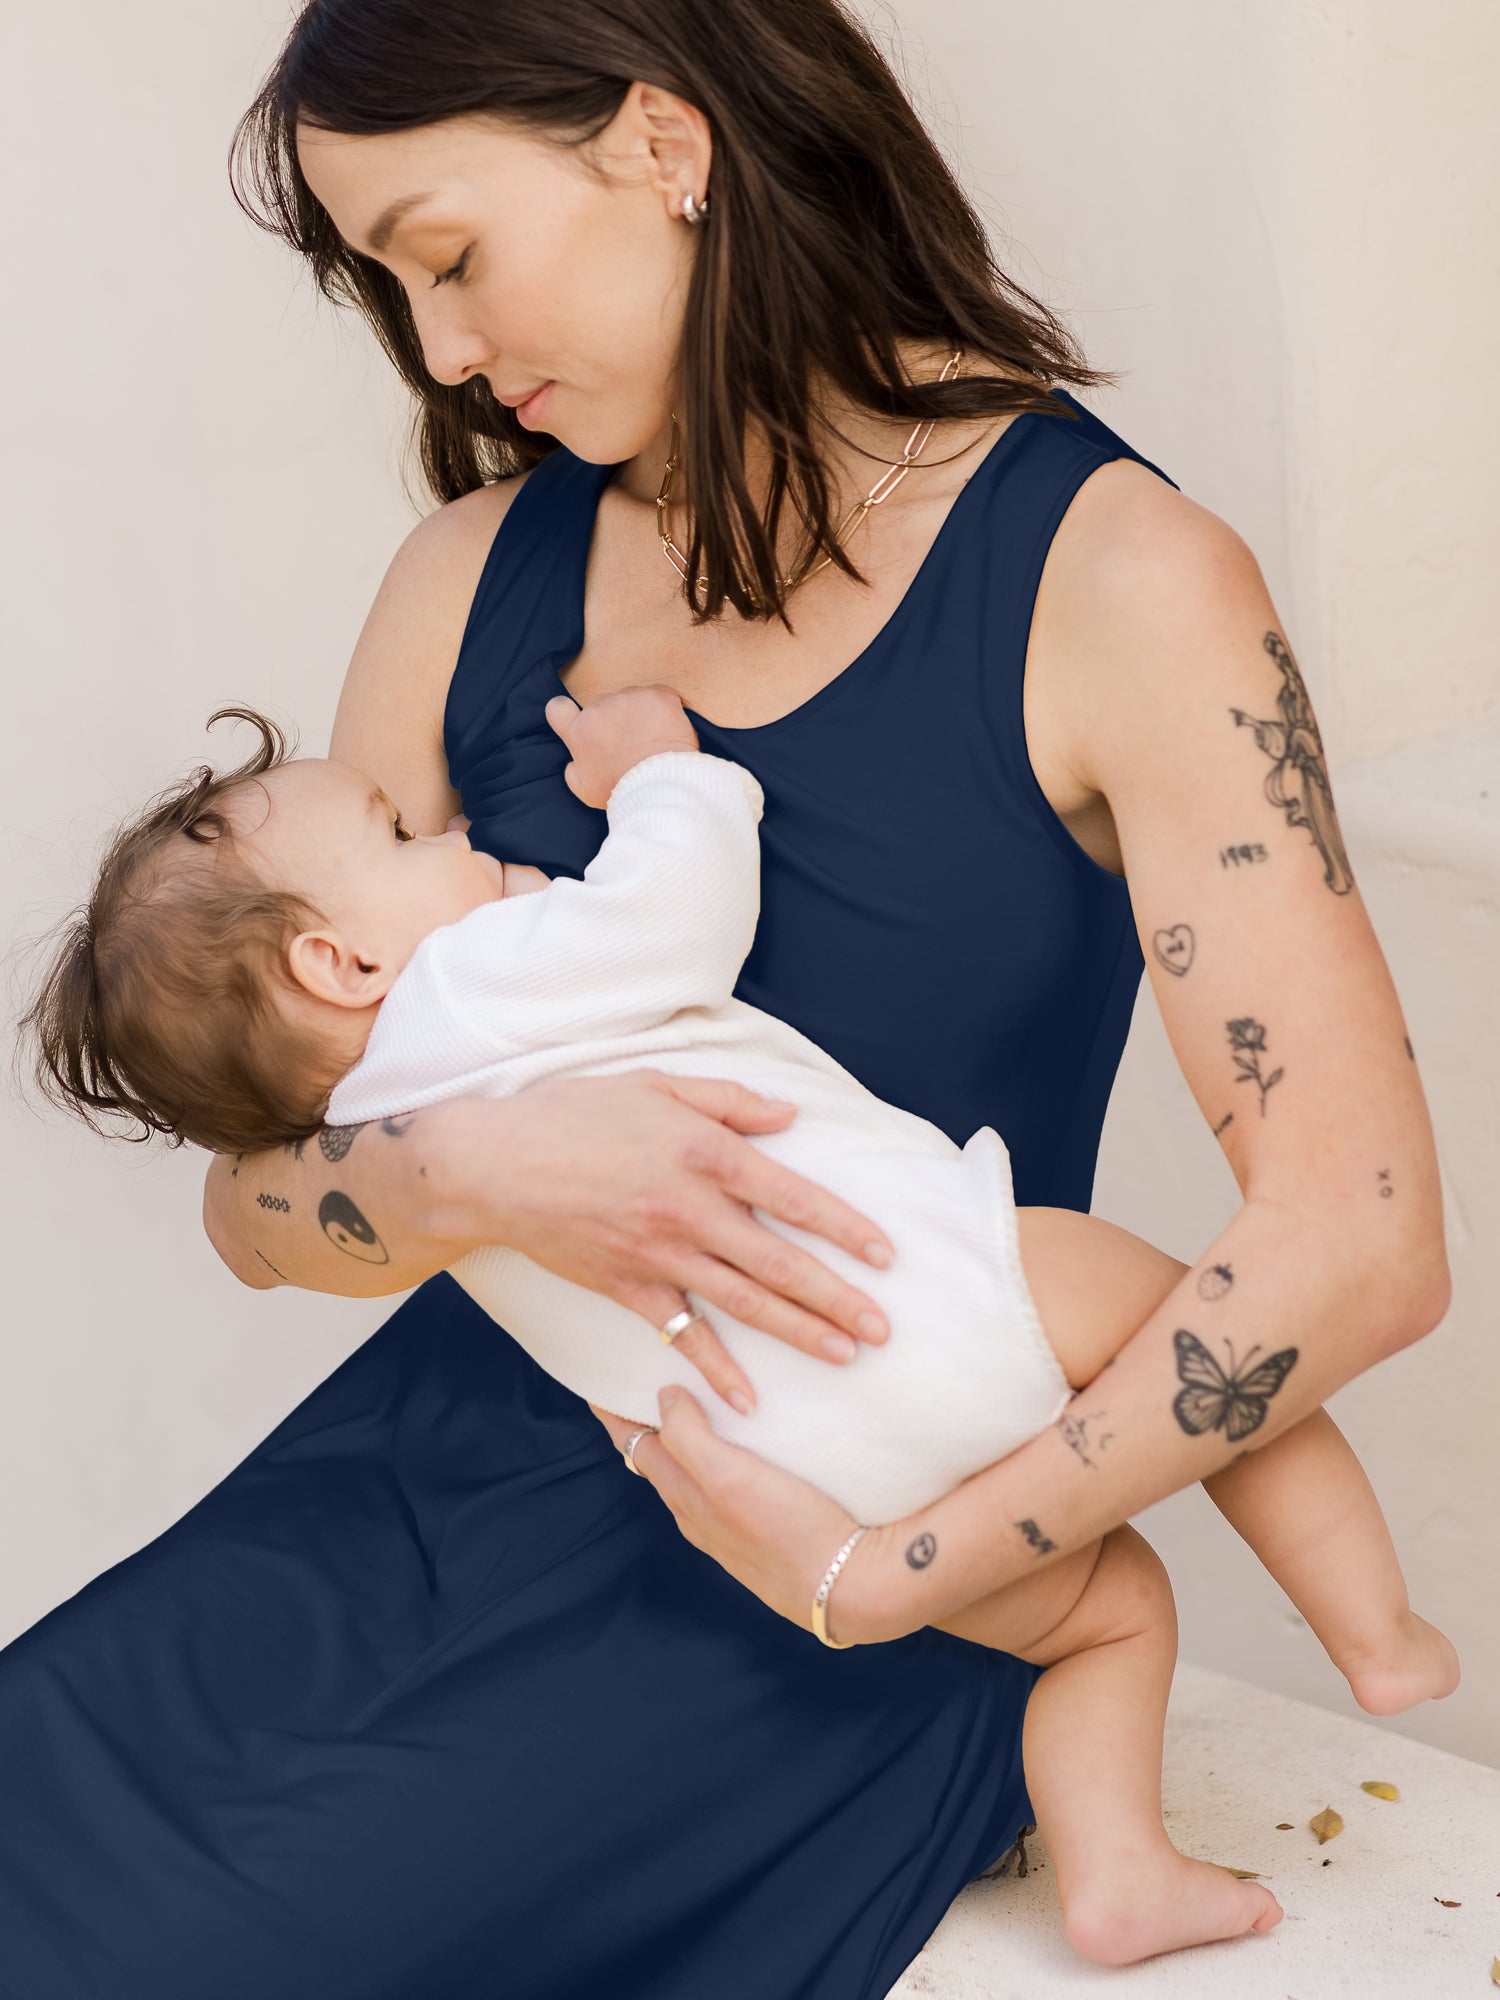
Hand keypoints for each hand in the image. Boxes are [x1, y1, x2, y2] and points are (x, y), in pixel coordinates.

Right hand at [448, 1071, 894, 1413]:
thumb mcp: (655, 1084)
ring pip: (742, 1302)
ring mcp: (658, 1256)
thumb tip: (789, 1116)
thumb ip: (728, 1100)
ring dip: (798, 1331)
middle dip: (836, 1298)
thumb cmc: (572, 1113)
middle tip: (883, 1327)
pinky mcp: (627, 1288)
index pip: (791, 1196)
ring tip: (845, 1355)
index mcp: (703, 1153)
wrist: (492, 1165)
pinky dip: (716, 1369)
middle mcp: (689, 1210)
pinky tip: (749, 1399)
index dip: (842, 1227)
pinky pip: (682, 1335)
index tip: (883, 1255)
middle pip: (778, 1263)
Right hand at [544, 683, 699, 808]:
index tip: (581, 721)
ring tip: (652, 741)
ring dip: (640, 714)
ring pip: (632, 698)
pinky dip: (664, 709)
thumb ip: (574, 771)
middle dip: (614, 720)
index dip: (567, 712)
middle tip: (631, 745)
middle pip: (603, 705)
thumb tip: (575, 762)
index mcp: (579, 731)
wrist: (659, 785)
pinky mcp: (657, 695)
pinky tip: (668, 729)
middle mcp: (599, 708)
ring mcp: (628, 698)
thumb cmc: (622, 790)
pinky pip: (659, 695)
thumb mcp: (585, 790)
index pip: (558, 708)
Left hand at [591, 1390, 908, 1644]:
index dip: (616, 1411)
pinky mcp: (765, 1528)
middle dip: (643, 1421)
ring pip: (693, 1473)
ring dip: (682, 1438)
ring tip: (686, 1398)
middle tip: (638, 1377)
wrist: (851, 1585)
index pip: (636, 1444)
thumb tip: (663, 1399)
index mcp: (686, 1496)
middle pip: (659, 1459)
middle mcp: (700, 1514)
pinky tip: (740, 1446)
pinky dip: (717, 1456)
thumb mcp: (728, 1479)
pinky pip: (726, 1484)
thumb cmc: (789, 1530)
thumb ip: (690, 1439)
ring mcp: (732, 1526)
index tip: (599, 1379)